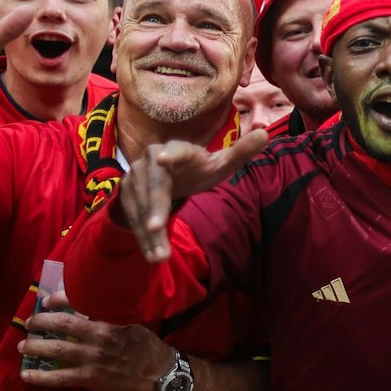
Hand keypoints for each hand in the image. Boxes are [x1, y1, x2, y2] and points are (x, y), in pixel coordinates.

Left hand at [16, 295, 175, 390]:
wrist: (155, 373)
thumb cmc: (142, 344)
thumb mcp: (131, 322)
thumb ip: (109, 315)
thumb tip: (83, 305)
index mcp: (109, 320)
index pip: (80, 303)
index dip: (59, 300)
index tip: (47, 301)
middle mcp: (98, 337)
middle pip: (62, 324)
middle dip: (41, 321)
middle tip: (30, 322)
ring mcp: (92, 358)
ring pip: (56, 349)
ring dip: (36, 345)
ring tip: (23, 345)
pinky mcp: (88, 377)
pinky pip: (59, 377)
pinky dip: (40, 376)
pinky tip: (26, 374)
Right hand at [121, 129, 270, 262]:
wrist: (168, 174)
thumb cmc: (198, 168)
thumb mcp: (219, 163)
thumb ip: (240, 152)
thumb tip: (264, 134)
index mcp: (179, 149)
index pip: (176, 150)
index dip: (170, 154)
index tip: (163, 159)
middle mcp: (152, 160)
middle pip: (154, 185)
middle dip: (153, 207)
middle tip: (155, 227)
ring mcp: (135, 177)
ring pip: (141, 206)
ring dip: (148, 232)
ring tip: (160, 256)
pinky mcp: (126, 193)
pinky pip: (132, 217)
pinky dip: (142, 238)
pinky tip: (153, 255)